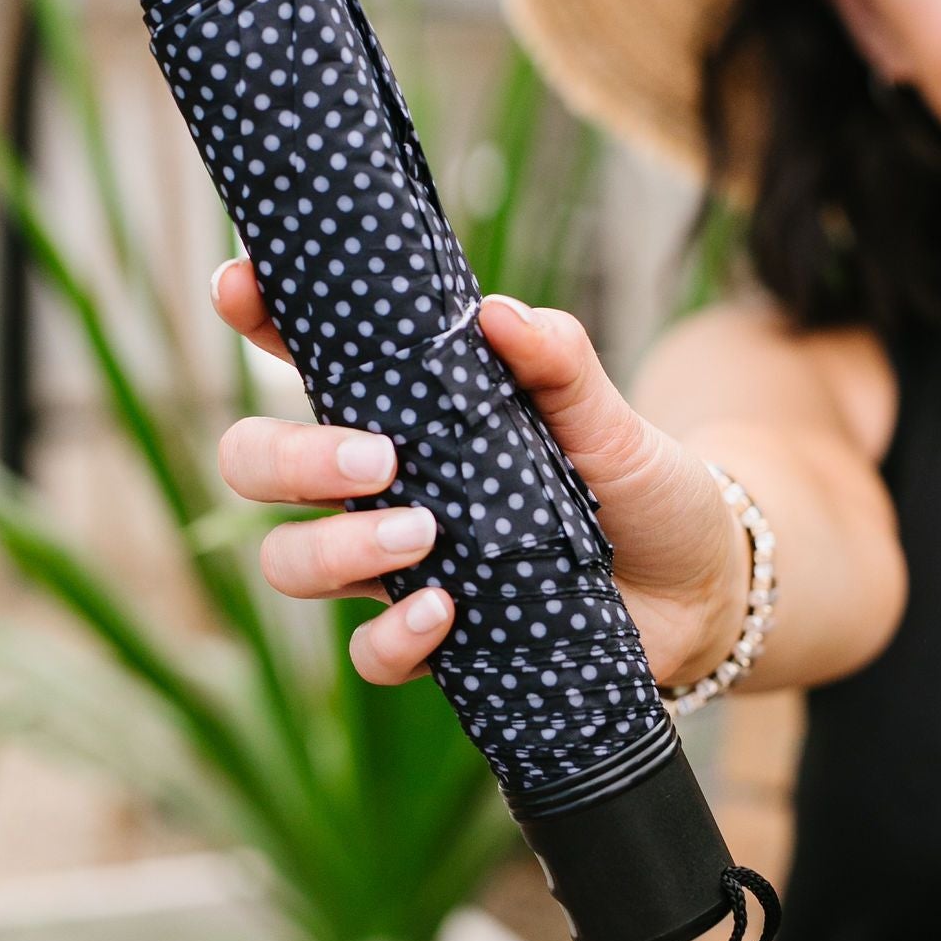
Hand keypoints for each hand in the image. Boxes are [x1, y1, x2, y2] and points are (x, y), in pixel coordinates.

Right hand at [210, 257, 749, 689]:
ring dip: (335, 548)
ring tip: (421, 534)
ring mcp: (397, 567)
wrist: (699, 592)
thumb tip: (498, 313)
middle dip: (287, 457)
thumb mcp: (611, 417)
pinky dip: (392, 637)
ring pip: (289, 561)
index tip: (241, 287)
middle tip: (377, 457)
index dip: (256, 315)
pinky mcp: (432, 642)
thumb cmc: (639, 486)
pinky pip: (367, 653)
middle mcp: (382, 486)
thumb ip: (559, 361)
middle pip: (257, 463)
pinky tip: (446, 611)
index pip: (306, 354)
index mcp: (410, 410)